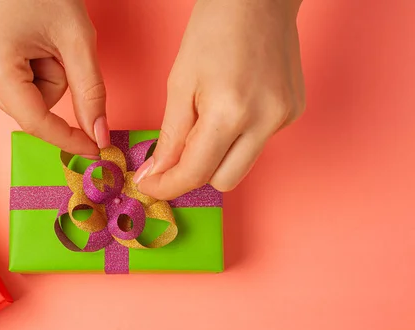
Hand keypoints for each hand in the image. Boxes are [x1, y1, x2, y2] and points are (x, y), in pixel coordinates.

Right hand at [0, 0, 109, 156]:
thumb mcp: (78, 41)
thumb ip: (91, 93)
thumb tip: (98, 135)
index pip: (34, 121)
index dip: (67, 139)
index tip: (94, 149)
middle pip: (30, 110)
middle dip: (55, 86)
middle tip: (57, 49)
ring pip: (24, 101)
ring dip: (44, 79)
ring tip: (42, 41)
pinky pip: (13, 88)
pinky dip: (31, 74)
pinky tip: (29, 45)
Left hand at [135, 0, 305, 198]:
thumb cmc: (214, 30)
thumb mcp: (180, 84)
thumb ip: (170, 136)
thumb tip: (156, 173)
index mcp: (230, 113)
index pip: (195, 173)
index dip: (167, 186)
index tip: (150, 185)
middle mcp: (264, 121)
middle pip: (223, 182)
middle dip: (194, 174)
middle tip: (172, 156)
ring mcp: (284, 118)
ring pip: (241, 166)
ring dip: (216, 158)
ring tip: (204, 122)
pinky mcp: (293, 112)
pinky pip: (258, 144)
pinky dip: (237, 138)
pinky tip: (231, 108)